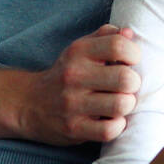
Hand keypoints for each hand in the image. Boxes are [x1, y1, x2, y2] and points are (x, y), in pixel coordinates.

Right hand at [22, 24, 141, 144]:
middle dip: (134, 83)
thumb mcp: (81, 49)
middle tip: (127, 86)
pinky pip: (109, 130)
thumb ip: (106, 36)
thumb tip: (130, 33)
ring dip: (127, 105)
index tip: (131, 62)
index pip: (118, 45)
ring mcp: (73, 104)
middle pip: (125, 78)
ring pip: (121, 105)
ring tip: (120, 102)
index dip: (134, 53)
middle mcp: (74, 75)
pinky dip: (118, 125)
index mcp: (78, 52)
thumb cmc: (66, 74)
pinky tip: (112, 119)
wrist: (29, 103)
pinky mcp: (74, 128)